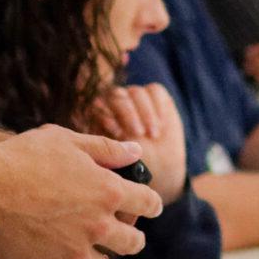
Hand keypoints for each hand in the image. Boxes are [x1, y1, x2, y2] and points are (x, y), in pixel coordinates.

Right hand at [0, 125, 161, 258]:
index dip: (150, 203)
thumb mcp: (66, 140)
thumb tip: (136, 151)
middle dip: (131, 237)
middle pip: (132, 243)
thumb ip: (106, 148)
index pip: (148, 202)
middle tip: (121, 234)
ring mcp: (73, 253)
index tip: (147, 206)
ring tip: (86, 251)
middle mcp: (97, 225)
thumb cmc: (23, 157)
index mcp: (107, 191)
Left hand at [85, 83, 186, 203]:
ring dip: (146, 113)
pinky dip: (158, 107)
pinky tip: (161, 126)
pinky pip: (155, 91)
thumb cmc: (132, 168)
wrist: (159, 167)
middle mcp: (114, 102)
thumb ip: (106, 149)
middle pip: (116, 96)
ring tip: (153, 135)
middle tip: (138, 134)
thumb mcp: (117, 162)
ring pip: (136, 93)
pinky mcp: (155, 94)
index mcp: (97, 116)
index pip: (97, 106)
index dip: (106, 116)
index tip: (117, 134)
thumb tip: (101, 140)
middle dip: (128, 114)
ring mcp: (134, 97)